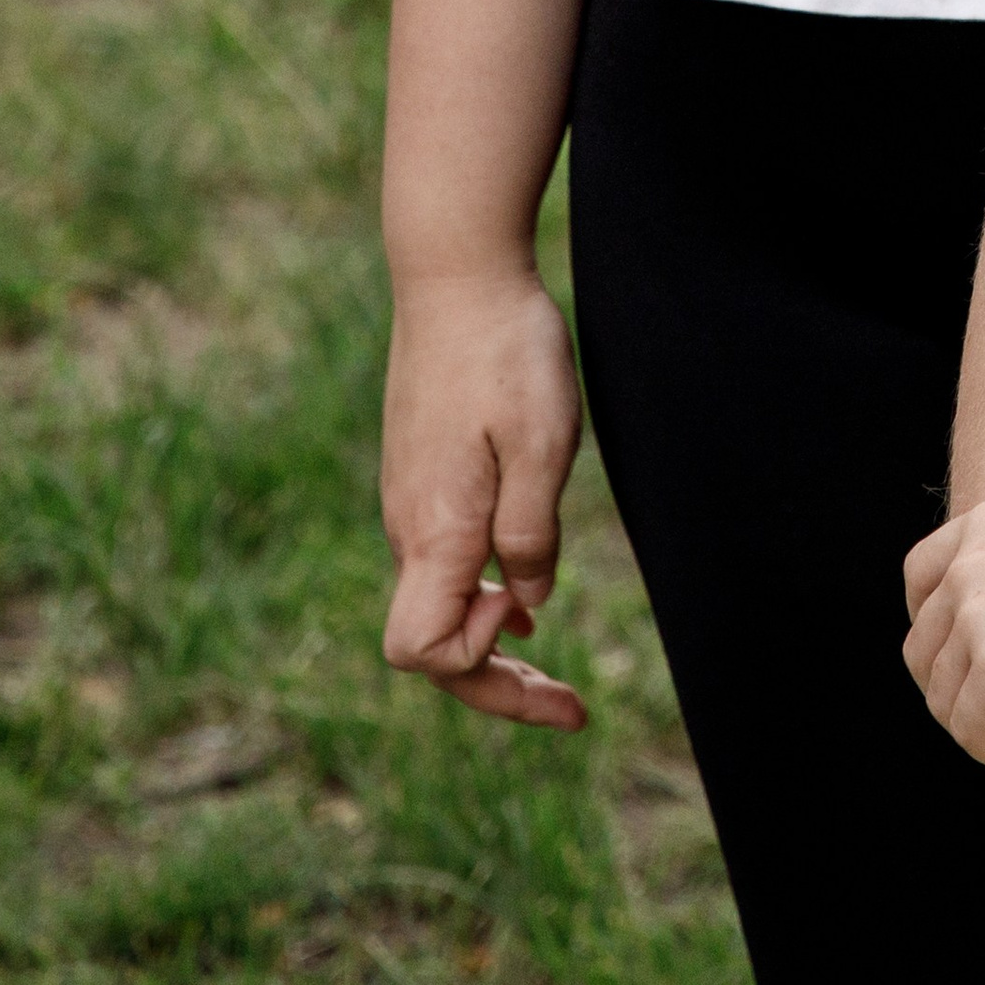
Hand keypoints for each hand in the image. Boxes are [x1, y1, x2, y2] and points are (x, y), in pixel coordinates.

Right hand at [381, 270, 587, 729]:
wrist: (455, 275)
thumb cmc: (505, 353)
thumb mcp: (543, 444)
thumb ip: (530, 535)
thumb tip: (528, 605)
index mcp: (434, 530)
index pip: (422, 654)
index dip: (477, 666)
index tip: (529, 628)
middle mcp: (410, 529)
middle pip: (433, 648)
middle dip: (499, 690)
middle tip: (574, 709)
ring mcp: (411, 503)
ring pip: (438, 606)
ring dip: (491, 645)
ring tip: (551, 664)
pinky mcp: (422, 478)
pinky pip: (441, 565)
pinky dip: (480, 597)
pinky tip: (520, 591)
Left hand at [906, 478, 984, 770]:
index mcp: (984, 523)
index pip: (920, 581)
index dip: (935, 631)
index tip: (970, 662)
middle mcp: (968, 565)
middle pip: (924, 650)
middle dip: (956, 692)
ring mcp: (976, 613)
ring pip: (944, 700)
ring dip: (980, 730)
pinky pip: (972, 730)